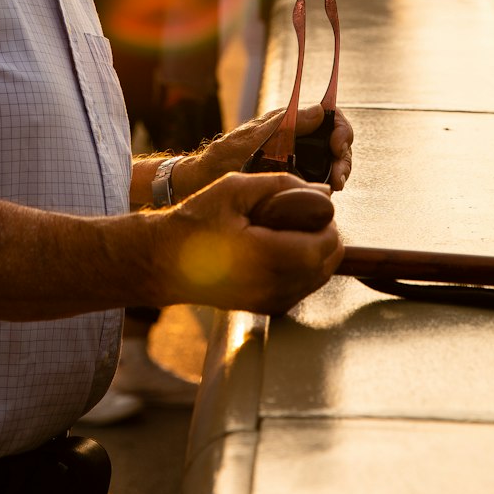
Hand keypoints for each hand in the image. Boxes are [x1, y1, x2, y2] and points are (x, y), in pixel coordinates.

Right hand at [151, 172, 342, 313]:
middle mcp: (269, 286)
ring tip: (293, 232)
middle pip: (325, 265)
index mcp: (262, 255)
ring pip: (318, 280)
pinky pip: (303, 289)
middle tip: (305, 217)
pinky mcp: (267, 309)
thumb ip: (281, 184)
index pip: (322, 247)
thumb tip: (322, 192)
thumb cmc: (195, 221)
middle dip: (325, 238)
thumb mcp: (234, 188)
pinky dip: (304, 269)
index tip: (315, 209)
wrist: (166, 260)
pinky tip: (284, 250)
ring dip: (317, 255)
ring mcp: (269, 302)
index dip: (327, 225)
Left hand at [173, 104, 352, 198]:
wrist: (208, 179)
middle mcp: (298, 139)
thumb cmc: (227, 153)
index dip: (340, 128)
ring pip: (333, 160)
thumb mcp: (256, 135)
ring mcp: (299, 159)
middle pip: (336, 141)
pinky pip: (321, 179)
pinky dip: (330, 183)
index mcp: (290, 123)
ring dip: (341, 170)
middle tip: (339, 172)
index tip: (337, 143)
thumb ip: (287, 124)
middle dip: (343, 155)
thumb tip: (319, 110)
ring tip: (337, 183)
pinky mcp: (296, 179)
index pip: (327, 117)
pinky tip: (330, 191)